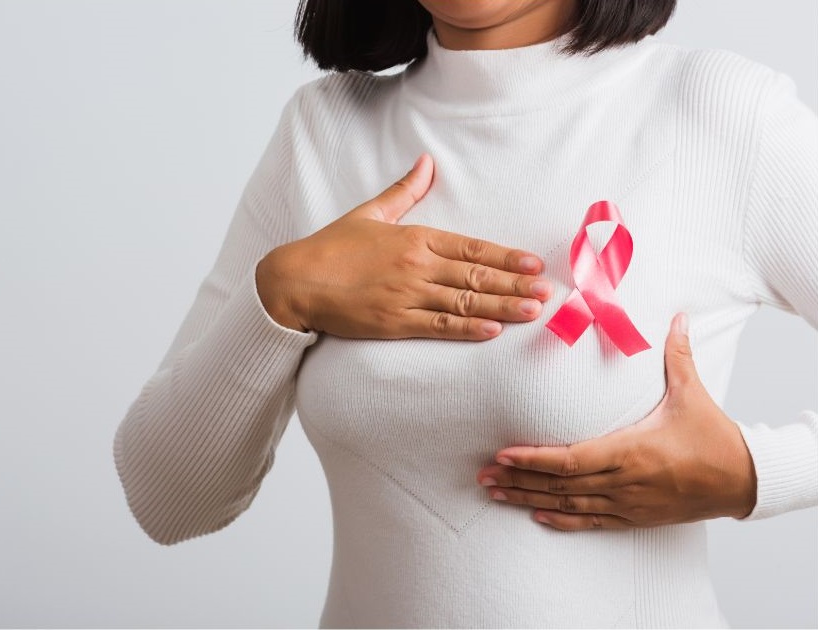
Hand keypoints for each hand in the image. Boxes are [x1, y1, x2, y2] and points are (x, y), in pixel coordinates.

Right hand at [256, 154, 551, 339]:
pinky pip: (436, 326)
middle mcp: (415, 266)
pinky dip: (466, 329)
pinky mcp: (392, 322)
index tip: (534, 264)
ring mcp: (405, 296)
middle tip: (548, 293)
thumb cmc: (331, 247)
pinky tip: (492, 331)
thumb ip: (404, 190)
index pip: (471, 247)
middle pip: (475, 276)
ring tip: (532, 312)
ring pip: (463, 303)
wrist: (295, 281)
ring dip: (501, 307)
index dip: (506, 257)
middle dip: (514, 284)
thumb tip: (427, 161)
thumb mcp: (370, 213)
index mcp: (414, 237)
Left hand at [477, 313, 757, 529]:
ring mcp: (628, 503)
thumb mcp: (692, 394)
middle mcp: (624, 481)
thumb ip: (677, 355)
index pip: (571, 459)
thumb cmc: (714, 437)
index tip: (502, 453)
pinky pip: (591, 521)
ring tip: (495, 493)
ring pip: (569, 505)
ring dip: (529, 499)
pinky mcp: (635, 516)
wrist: (744, 481)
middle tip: (482, 475)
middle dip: (518, 479)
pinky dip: (562, 519)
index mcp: (632, 451)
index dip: (534, 459)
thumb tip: (677, 315)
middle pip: (560, 485)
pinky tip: (536, 514)